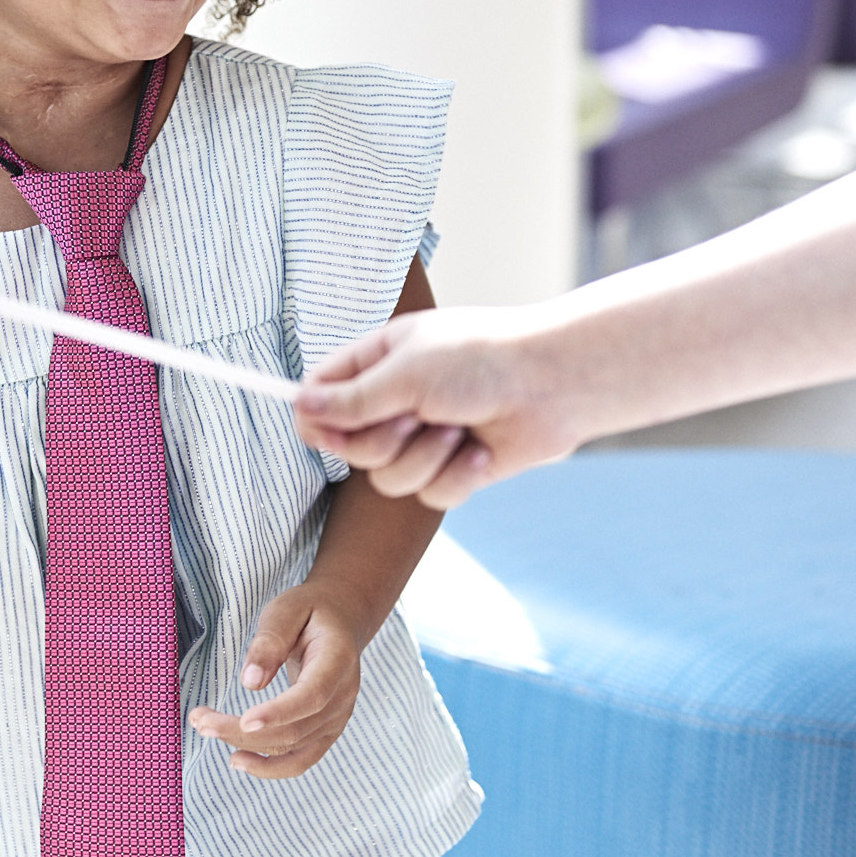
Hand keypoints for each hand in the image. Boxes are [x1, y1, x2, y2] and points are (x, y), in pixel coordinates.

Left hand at [187, 582, 361, 779]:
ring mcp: (337, 719)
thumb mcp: (287, 610)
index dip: (279, 712)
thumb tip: (250, 682)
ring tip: (206, 729)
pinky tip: (237, 760)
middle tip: (200, 720)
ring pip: (292, 747)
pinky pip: (300, 760)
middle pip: (295, 728)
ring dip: (246, 745)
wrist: (339, 622)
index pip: (312, 695)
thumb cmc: (308, 612)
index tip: (244, 720)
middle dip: (243, 731)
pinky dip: (269, 768)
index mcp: (338, 661)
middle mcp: (343, 697)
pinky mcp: (325, 732)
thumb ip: (270, 641)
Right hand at [294, 306, 578, 509]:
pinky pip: (430, 495)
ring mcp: (424, 439)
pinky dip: (457, 475)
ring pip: (388, 479)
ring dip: (424, 458)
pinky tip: (482, 451)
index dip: (315, 419)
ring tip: (458, 430)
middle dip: (382, 441)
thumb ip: (351, 399)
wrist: (555, 386)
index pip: (321, 395)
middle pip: (351, 448)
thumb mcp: (406, 372)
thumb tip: (299, 407)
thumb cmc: (481, 360)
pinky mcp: (454, 470)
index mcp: (378, 363)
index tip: (320, 433)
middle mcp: (396, 402)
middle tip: (416, 417)